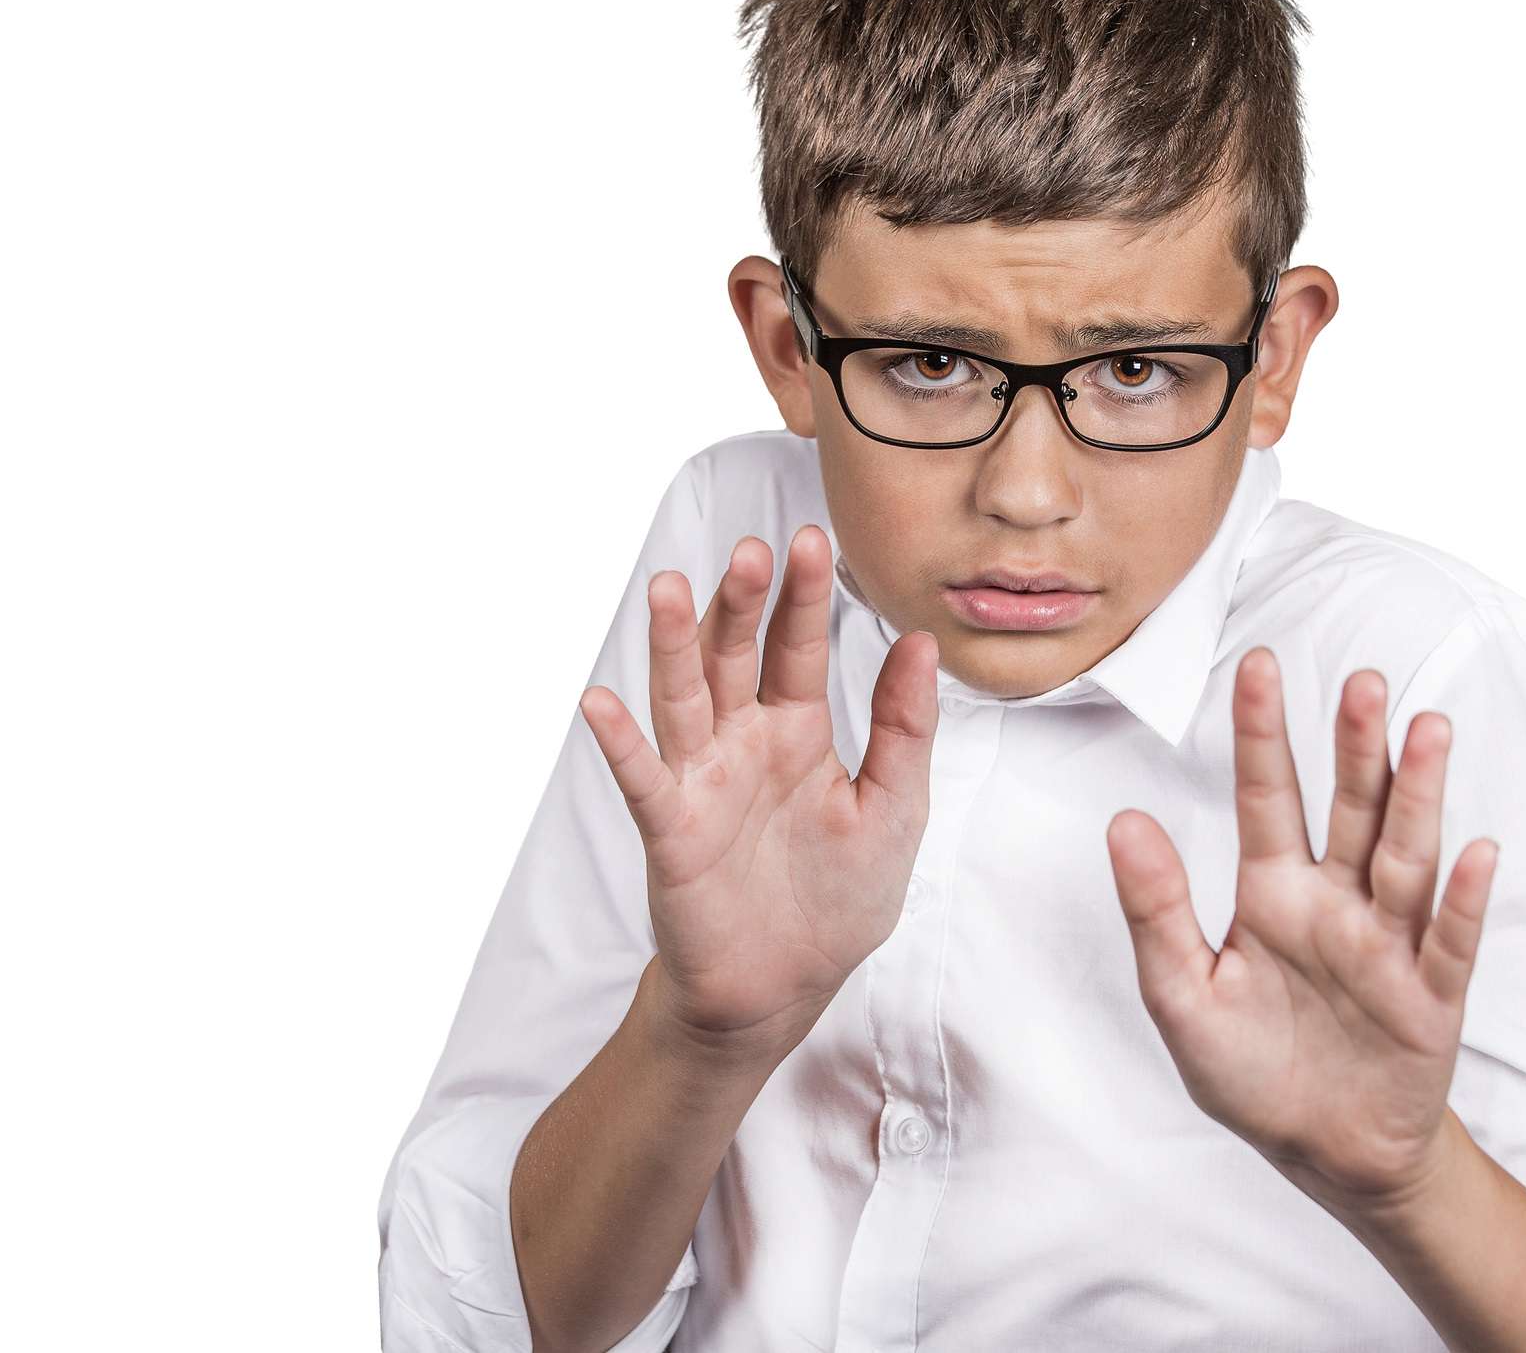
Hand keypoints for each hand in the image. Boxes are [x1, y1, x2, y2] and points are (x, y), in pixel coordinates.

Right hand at [580, 524, 939, 1061]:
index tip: (813, 538)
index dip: (804, 595)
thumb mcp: (894, 809)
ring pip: (683, 697)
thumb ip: (905, 728)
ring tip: (665, 585)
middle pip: (736, 655)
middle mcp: (744, 741)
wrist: (788, 989)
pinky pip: (644, 780)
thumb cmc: (838, 898)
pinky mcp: (674, 831)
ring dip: (670, 644)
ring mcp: (703, 780)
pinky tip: (601, 702)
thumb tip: (922, 641)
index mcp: (799, 729)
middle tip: (752, 550)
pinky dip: (620, 743)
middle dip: (742, 601)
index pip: (800, 646)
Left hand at [1106, 651, 1498, 1210]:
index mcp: (1274, 893)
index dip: (1261, 732)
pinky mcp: (1431, 998)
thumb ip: (1156, 910)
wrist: (1325, 1154)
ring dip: (1418, 795)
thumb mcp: (1182, 996)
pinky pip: (1448, 944)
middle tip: (1360, 680)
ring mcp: (1389, 944)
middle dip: (1354, 746)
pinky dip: (1461, 901)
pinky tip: (1475, 851)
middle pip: (1350, 809)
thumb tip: (1122, 820)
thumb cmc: (1251, 1069)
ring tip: (1427, 729)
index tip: (1257, 662)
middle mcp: (1337, 903)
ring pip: (1406, 856)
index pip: (1267, 796)